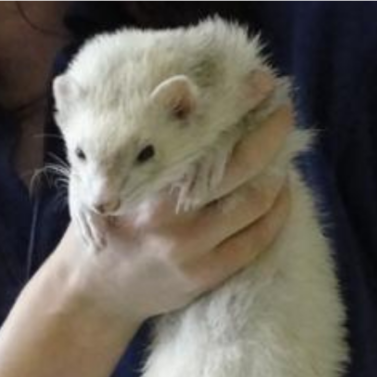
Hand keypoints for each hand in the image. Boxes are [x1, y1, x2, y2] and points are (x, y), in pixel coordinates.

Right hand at [50, 104, 295, 326]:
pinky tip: (279, 197)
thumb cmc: (108, 222)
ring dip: (279, 176)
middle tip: (283, 114)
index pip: (202, 133)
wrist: (93, 290)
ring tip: (283, 158)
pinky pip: (256, 241)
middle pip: (240, 166)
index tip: (261, 87)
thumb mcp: (112, 177)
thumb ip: (146, 149)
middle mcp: (169, 214)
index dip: (239, 108)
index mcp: (145, 181)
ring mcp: (190, 248)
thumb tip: (189, 100)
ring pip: (255, 204)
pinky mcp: (205, 274)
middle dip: (271, 134)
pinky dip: (275, 214)